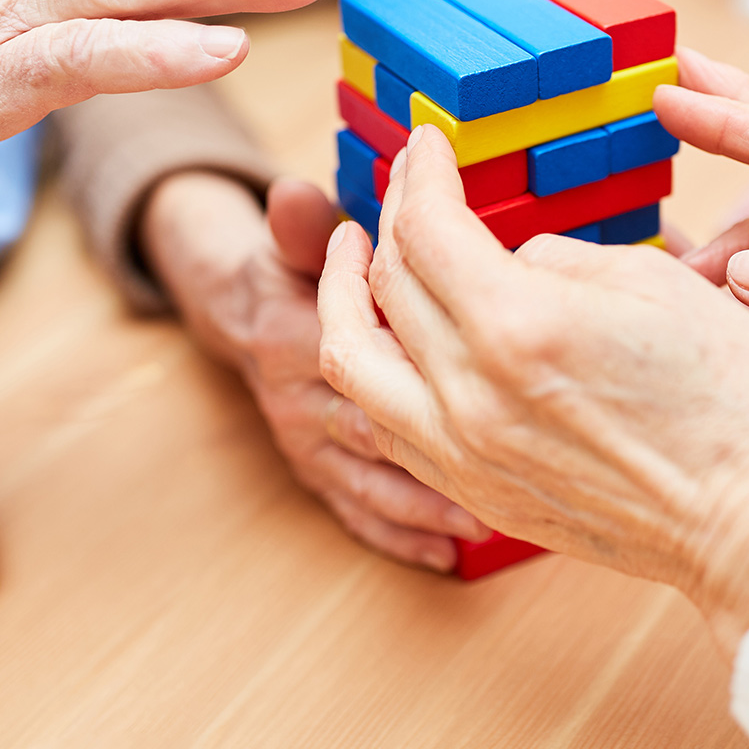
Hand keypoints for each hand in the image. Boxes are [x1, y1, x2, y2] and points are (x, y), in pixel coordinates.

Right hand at [145, 172, 487, 571]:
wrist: (241, 318)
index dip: (411, 354)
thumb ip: (300, 225)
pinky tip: (449, 553)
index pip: (354, 347)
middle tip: (507, 458)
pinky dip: (402, 537)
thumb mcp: (289, 240)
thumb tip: (293, 195)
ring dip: (427, 500)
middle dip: (436, 439)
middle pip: (371, 422)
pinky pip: (358, 515)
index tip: (476, 363)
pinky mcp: (318, 476)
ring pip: (370, 480)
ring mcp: (308, 446)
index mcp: (292, 337)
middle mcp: (299, 399)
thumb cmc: (288, 272)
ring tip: (487, 516)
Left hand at [318, 126, 748, 652]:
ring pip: (354, 364)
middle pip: (386, 284)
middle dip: (390, 217)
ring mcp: (462, 453)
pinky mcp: (474, 493)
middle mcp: (468, 394)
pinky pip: (386, 424)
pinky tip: (389, 342)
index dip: (421, 174)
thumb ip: (557, 258)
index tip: (426, 144)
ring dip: (343, 299)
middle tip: (404, 185)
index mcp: (517, 325)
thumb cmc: (730, 399)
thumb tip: (509, 261)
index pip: (429, 228)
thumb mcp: (652, 284)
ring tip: (355, 259)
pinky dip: (373, 371)